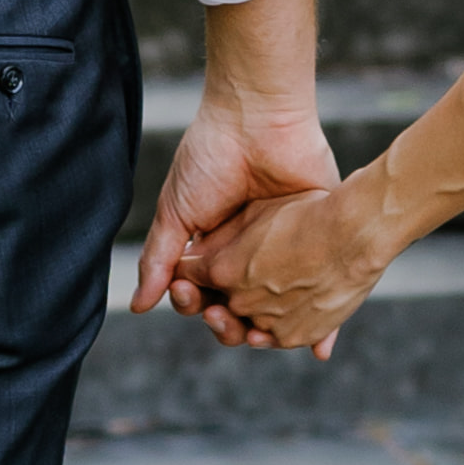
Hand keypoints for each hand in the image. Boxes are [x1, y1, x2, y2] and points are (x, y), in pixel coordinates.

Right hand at [133, 72, 336, 321]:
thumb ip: (159, 259)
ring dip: (269, 330)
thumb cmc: (209, 157)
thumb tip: (138, 306)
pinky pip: (324, 287)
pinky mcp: (319, 240)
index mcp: (214, 248)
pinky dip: (325, 324)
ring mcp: (285, 250)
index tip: (188, 296)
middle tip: (222, 318)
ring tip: (260, 333)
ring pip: (279, 307)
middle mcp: (250, 253)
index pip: (203, 294)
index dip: (194, 304)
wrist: (256, 117)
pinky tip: (320, 347)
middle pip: (240, 309)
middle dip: (228, 324)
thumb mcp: (176, 211)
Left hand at [207, 158, 409, 354]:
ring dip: (248, 317)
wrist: (356, 233)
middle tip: (226, 293)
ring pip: (245, 327)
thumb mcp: (257, 213)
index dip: (195, 272)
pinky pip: (275, 338)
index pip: (191, 276)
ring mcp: (265, 323)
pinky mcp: (293, 336)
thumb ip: (224, 235)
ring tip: (260, 305)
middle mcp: (238, 301)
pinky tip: (284, 315)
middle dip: (218, 298)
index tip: (202, 267)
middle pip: (216, 306)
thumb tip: (202, 247)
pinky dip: (277, 329)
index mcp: (222, 269)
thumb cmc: (308, 213)